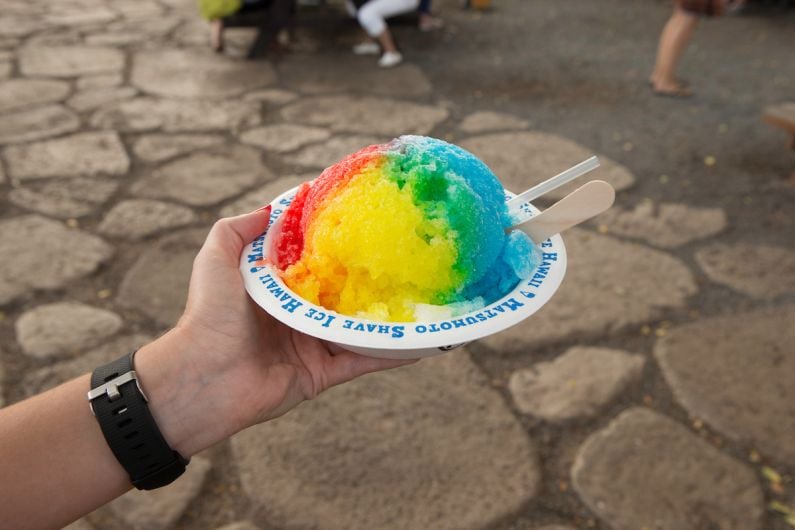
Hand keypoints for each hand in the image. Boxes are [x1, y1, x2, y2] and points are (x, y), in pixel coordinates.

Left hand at [135, 208, 413, 456]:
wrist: (203, 377)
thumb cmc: (208, 314)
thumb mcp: (216, 258)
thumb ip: (239, 229)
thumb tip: (272, 207)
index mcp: (277, 288)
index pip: (314, 262)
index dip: (337, 245)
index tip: (366, 224)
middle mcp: (298, 314)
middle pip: (343, 293)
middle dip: (371, 279)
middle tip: (406, 259)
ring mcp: (312, 344)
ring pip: (359, 326)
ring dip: (388, 316)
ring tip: (424, 298)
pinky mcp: (322, 373)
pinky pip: (363, 361)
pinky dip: (392, 354)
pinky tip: (422, 343)